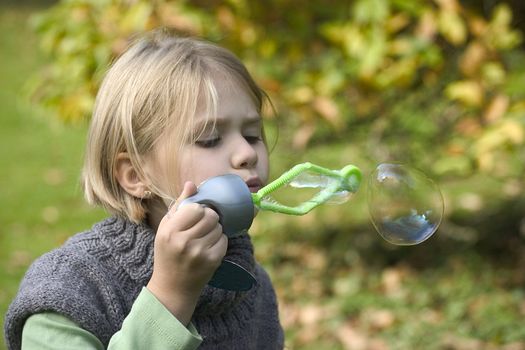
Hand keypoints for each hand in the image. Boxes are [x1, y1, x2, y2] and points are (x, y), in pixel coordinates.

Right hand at [147, 181, 227, 324]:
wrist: (172, 288)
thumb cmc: (167, 253)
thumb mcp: (166, 228)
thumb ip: (180, 205)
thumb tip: (191, 184)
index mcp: (170, 231)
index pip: (196, 208)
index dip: (199, 210)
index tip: (195, 216)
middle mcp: (184, 241)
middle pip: (211, 216)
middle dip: (210, 218)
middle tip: (203, 226)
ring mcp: (199, 252)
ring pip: (219, 228)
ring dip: (215, 230)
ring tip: (204, 238)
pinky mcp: (212, 261)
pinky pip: (224, 241)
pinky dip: (219, 242)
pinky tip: (208, 248)